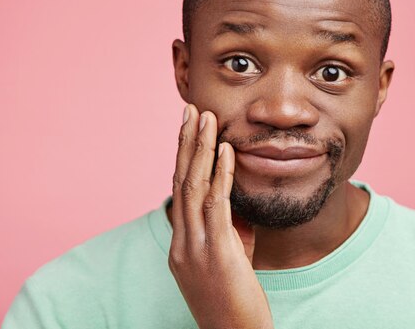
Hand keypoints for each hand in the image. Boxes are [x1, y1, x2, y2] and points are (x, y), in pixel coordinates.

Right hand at [168, 104, 273, 328]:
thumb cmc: (234, 303)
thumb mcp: (228, 261)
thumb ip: (229, 230)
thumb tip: (235, 200)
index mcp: (182, 244)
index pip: (179, 191)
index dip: (183, 157)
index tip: (188, 128)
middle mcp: (183, 243)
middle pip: (181, 182)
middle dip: (185, 143)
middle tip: (190, 110)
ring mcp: (196, 249)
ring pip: (193, 188)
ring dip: (199, 149)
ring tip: (205, 118)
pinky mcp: (217, 255)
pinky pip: (216, 207)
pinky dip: (220, 175)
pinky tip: (225, 150)